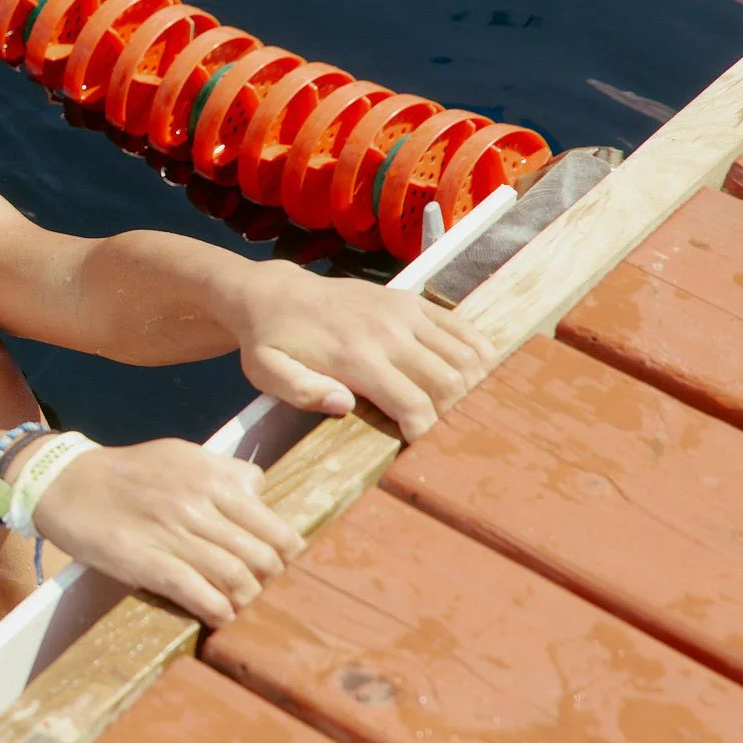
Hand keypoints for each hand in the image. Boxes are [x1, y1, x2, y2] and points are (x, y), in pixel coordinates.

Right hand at [27, 439, 304, 626]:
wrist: (66, 483)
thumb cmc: (127, 472)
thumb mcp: (182, 454)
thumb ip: (225, 471)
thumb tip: (259, 492)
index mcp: (213, 478)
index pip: (275, 529)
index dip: (283, 554)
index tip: (273, 562)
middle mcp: (199, 504)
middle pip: (263, 558)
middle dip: (265, 580)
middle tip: (253, 584)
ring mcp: (173, 534)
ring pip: (237, 579)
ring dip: (243, 598)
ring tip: (234, 601)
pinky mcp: (147, 562)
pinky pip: (198, 594)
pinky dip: (217, 610)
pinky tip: (216, 613)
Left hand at [227, 260, 498, 438]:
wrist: (276, 293)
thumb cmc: (271, 341)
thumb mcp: (266, 371)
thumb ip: (300, 390)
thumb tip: (343, 404)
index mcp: (355, 356)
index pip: (413, 403)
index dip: (426, 433)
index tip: (422, 449)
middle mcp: (388, 332)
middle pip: (448, 382)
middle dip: (453, 414)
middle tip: (445, 432)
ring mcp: (405, 313)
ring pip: (463, 355)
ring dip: (472, 386)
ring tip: (462, 409)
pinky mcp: (412, 301)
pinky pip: (461, 327)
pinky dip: (477, 353)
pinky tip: (476, 375)